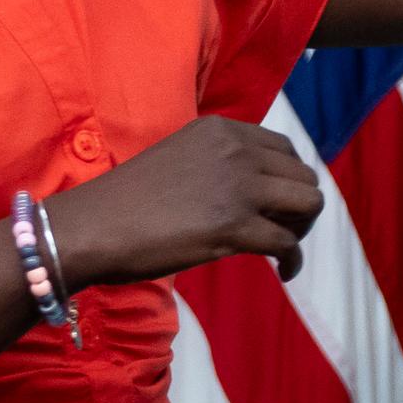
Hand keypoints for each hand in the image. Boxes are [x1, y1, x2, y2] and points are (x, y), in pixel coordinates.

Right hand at [42, 117, 323, 287]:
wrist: (93, 227)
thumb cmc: (127, 200)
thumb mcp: (181, 160)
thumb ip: (217, 164)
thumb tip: (252, 190)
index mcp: (222, 130)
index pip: (284, 150)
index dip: (287, 180)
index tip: (275, 204)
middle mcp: (237, 150)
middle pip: (304, 175)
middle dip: (299, 206)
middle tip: (281, 230)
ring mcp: (239, 186)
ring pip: (309, 203)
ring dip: (302, 229)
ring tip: (283, 247)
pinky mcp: (235, 226)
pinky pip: (287, 243)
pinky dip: (294, 260)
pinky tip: (285, 271)